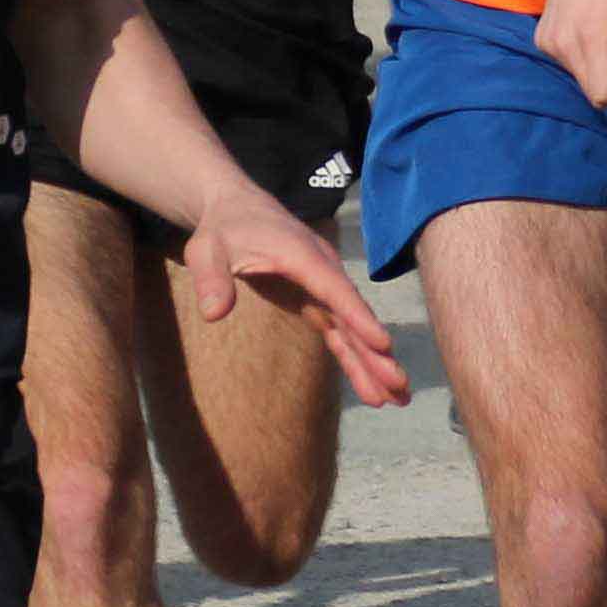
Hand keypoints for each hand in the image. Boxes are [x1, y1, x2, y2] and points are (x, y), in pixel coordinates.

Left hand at [183, 190, 412, 406]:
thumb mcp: (206, 250)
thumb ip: (210, 278)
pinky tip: (372, 385)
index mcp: (302, 256)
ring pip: (351, 329)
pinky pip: (340, 333)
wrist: (237, 209)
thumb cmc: (222, 229)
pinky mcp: (315, 301)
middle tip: (400, 385)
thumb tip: (213, 314)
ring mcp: (322, 288)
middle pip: (353, 315)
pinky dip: (355, 358)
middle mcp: (322, 272)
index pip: (334, 290)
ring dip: (373, 363)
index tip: (383, 344)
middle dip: (376, 353)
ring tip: (399, 397)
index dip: (358, 317)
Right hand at [537, 0, 606, 110]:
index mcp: (589, 38)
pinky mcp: (543, 40)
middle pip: (594, 92)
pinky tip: (598, 32)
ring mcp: (549, 44)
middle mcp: (562, 46)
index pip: (604, 96)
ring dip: (605, 70)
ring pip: (583, 79)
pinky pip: (571, 63)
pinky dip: (589, 58)